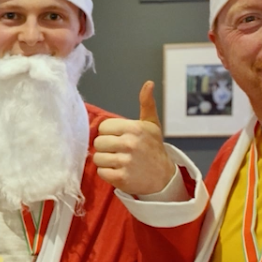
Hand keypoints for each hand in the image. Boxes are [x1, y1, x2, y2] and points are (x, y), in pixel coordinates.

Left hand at [93, 81, 174, 197]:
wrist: (163, 178)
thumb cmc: (153, 149)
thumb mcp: (152, 125)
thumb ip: (147, 103)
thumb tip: (148, 83)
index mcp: (135, 128)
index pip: (103, 127)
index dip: (109, 134)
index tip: (120, 138)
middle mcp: (130, 144)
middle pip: (98, 143)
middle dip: (106, 148)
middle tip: (119, 152)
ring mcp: (125, 162)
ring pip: (97, 158)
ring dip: (106, 161)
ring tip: (119, 162)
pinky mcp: (121, 178)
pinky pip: (101, 172)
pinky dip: (107, 173)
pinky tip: (119, 171)